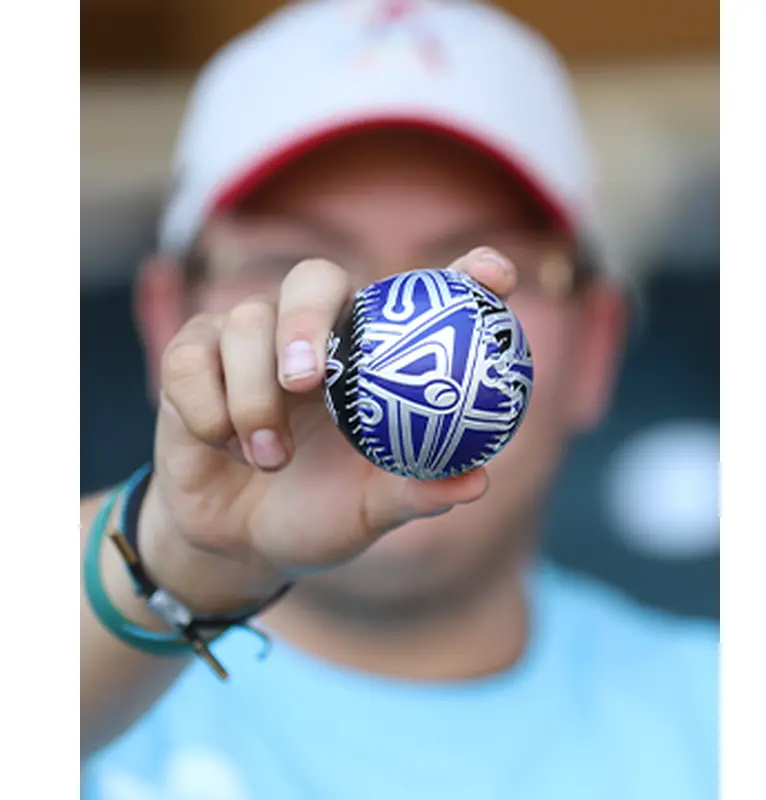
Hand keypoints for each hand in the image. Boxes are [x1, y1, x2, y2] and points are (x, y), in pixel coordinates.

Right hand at [140, 248, 517, 611]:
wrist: (236, 541)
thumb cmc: (316, 514)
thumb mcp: (369, 512)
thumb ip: (414, 494)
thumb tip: (477, 483)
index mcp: (368, 361)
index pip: (418, 297)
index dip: (462, 274)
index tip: (494, 274)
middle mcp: (314, 338)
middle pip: (313, 278)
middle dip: (305, 322)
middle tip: (306, 381)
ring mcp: (250, 341)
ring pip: (245, 323)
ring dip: (252, 399)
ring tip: (268, 458)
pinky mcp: (194, 357)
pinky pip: (191, 358)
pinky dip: (206, 409)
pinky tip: (222, 445)